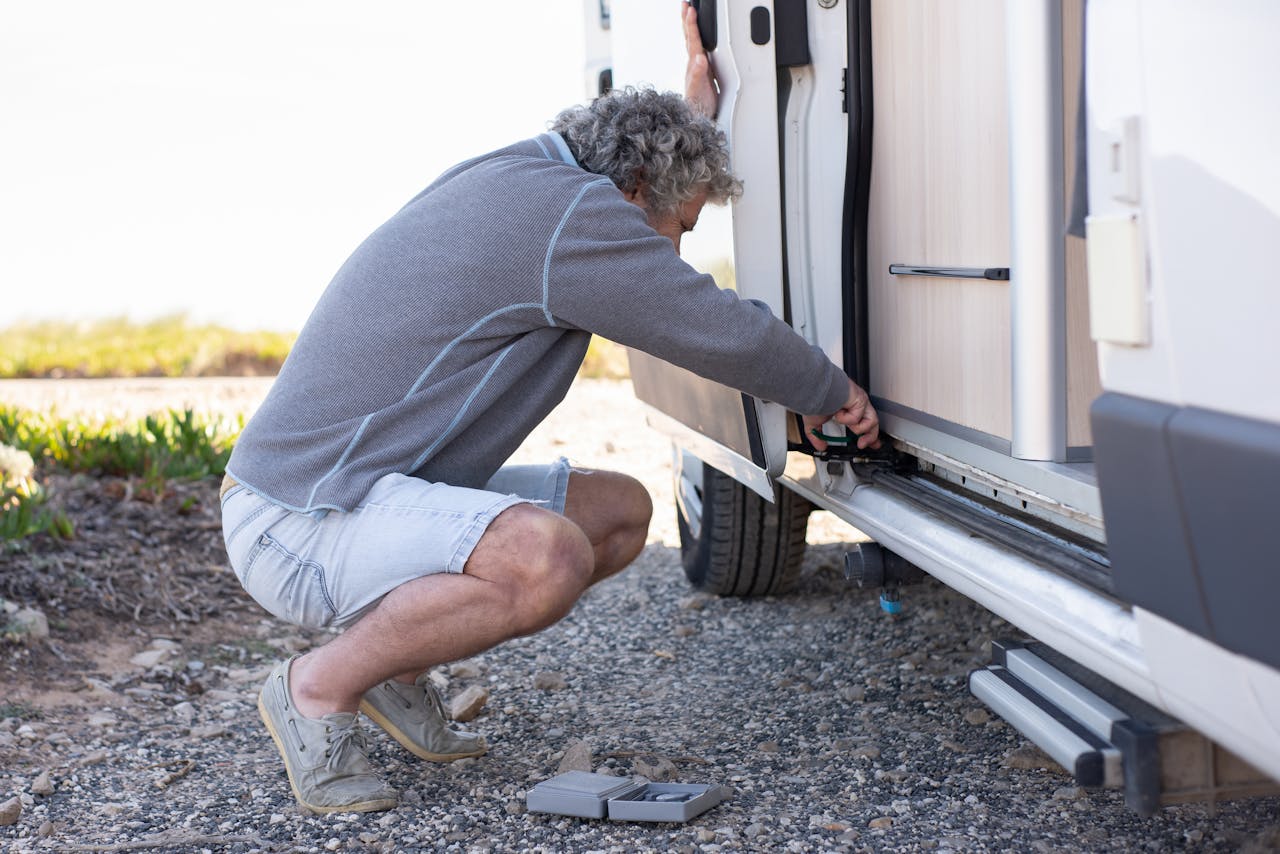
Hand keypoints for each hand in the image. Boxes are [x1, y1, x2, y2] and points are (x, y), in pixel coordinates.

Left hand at [683, 2, 717, 116]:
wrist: (697, 120)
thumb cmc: (698, 107)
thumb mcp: (699, 90)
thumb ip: (699, 74)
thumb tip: (700, 59)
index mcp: (694, 64)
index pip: (692, 40)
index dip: (691, 24)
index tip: (690, 9)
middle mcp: (694, 63)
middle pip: (689, 36)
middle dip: (687, 18)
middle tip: (685, 3)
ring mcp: (698, 67)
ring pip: (693, 41)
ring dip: (691, 26)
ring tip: (689, 13)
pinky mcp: (703, 72)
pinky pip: (699, 50)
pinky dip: (698, 39)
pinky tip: (700, 37)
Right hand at [803, 379, 881, 451]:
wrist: (817, 391)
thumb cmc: (815, 400)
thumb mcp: (814, 423)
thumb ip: (817, 436)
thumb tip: (820, 447)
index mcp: (850, 410)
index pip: (863, 424)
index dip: (866, 435)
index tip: (864, 443)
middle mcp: (858, 406)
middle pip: (873, 424)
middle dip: (871, 438)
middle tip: (863, 444)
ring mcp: (861, 403)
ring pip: (870, 422)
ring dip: (856, 427)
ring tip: (844, 421)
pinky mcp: (861, 401)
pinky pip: (857, 418)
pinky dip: (845, 418)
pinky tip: (838, 411)